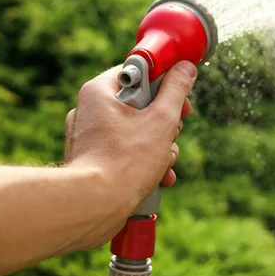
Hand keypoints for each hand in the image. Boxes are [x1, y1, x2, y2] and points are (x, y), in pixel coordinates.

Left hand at [63, 60, 196, 219]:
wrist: (94, 206)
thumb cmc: (125, 161)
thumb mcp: (161, 120)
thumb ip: (176, 91)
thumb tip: (185, 68)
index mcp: (100, 91)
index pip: (138, 71)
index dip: (164, 83)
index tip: (179, 97)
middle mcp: (89, 110)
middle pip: (140, 104)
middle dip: (165, 123)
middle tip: (174, 132)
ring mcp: (90, 137)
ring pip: (136, 131)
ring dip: (160, 146)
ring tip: (165, 163)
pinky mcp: (94, 160)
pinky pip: (125, 151)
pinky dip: (144, 162)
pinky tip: (159, 178)